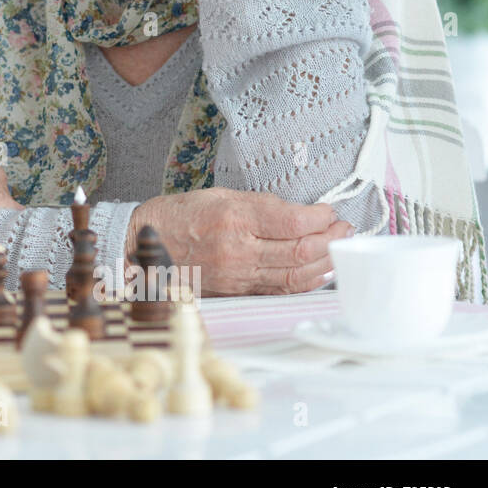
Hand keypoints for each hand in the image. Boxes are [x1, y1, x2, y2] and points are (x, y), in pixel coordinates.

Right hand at [126, 187, 352, 295]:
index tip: (330, 211)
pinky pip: (280, 289)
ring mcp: (237, 275)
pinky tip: (319, 271)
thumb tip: (298, 213)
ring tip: (339, 248)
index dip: (320, 218)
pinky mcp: (237, 291)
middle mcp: (237, 250)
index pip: (293, 221)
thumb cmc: (178, 216)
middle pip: (300, 251)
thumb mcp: (217, 195)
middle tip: (344, 229)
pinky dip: (305, 281)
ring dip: (325, 262)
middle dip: (330, 239)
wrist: (143, 246)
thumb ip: (259, 204)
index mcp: (232, 218)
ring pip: (295, 275)